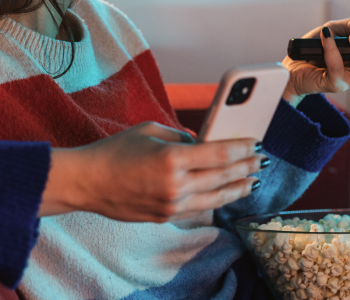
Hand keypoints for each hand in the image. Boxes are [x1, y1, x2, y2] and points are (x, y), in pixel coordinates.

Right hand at [38, 122, 264, 222]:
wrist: (87, 182)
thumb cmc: (115, 151)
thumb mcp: (151, 131)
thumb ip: (181, 137)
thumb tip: (204, 143)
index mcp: (172, 158)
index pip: (219, 153)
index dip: (242, 148)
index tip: (256, 143)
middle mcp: (175, 185)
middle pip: (222, 177)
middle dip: (245, 167)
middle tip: (261, 161)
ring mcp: (171, 205)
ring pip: (215, 198)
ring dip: (237, 188)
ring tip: (252, 181)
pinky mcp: (165, 217)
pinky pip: (197, 208)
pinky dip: (215, 200)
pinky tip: (225, 194)